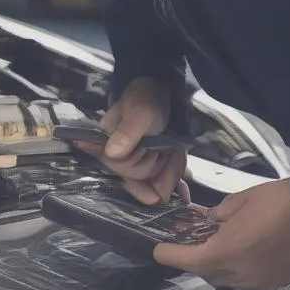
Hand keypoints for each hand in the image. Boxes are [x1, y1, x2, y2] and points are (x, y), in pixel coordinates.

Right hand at [75, 76, 188, 205]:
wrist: (160, 92)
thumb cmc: (145, 99)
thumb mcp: (139, 113)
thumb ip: (127, 132)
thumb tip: (112, 155)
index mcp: (106, 144)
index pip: (117, 170)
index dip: (136, 184)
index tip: (154, 197)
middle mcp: (116, 156)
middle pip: (136, 178)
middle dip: (157, 169)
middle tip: (167, 151)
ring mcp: (133, 160)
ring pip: (151, 181)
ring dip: (169, 173)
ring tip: (176, 156)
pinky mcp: (147, 162)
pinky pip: (159, 180)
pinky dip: (173, 182)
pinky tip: (184, 190)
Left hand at [153, 179, 289, 289]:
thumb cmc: (275, 201)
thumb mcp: (237, 201)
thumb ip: (217, 215)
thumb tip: (210, 221)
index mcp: (225, 253)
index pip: (186, 261)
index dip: (168, 255)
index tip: (158, 250)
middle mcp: (240, 275)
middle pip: (205, 273)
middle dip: (194, 258)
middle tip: (189, 239)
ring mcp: (259, 283)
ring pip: (225, 279)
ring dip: (216, 265)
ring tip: (215, 244)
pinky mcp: (276, 284)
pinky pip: (246, 281)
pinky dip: (237, 269)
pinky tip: (242, 251)